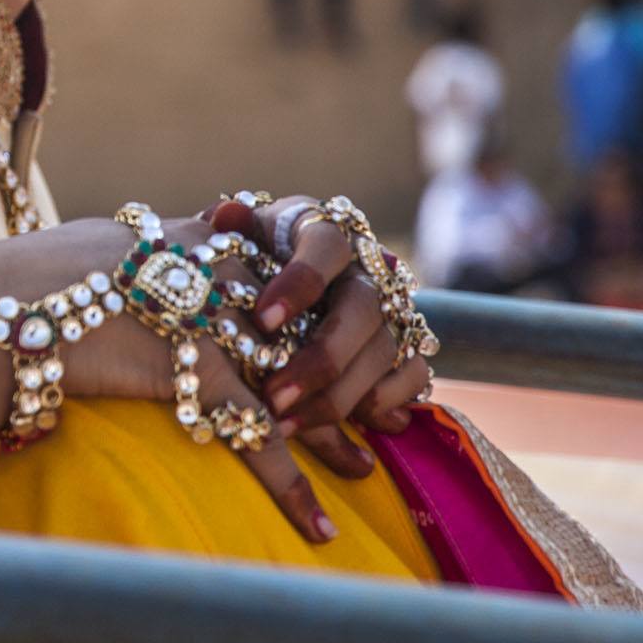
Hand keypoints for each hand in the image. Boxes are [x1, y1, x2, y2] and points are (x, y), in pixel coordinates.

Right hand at [0, 213, 345, 545]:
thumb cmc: (25, 285)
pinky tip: (317, 525)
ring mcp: (200, 312)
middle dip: (341, 369)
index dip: (313, 312)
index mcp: (186, 236)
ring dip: (330, 431)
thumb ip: (154, 241)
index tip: (342, 342)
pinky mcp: (183, 360)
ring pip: (292, 375)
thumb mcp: (101, 242)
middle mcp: (204, 267)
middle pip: (298, 321)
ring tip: (359, 468)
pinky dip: (290, 484)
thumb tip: (196, 236)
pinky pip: (254, 430)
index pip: (274, 269)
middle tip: (376, 409)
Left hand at [213, 197, 435, 475]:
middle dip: (320, 360)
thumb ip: (231, 233)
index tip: (263, 321)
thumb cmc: (251, 262)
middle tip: (274, 397)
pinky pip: (415, 374)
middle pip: (362, 308)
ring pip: (386, 349)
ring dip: (339, 396)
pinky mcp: (411, 342)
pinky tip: (346, 429)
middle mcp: (367, 265)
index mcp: (325, 231)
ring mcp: (394, 305)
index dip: (300, 281)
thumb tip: (228, 214)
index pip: (327, 246)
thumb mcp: (236, 245)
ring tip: (287, 427)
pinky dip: (382, 403)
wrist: (279, 286)